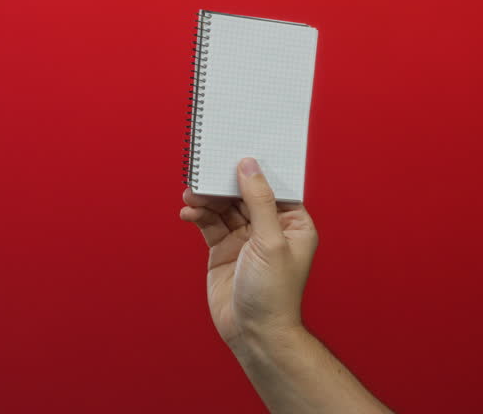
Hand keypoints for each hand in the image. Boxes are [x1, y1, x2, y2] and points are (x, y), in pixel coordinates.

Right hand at [180, 158, 317, 349]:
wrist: (252, 333)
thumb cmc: (274, 293)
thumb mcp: (270, 241)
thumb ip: (259, 201)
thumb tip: (249, 165)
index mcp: (293, 222)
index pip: (273, 186)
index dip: (255, 168)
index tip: (237, 148)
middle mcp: (269, 227)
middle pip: (244, 193)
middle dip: (224, 182)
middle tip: (204, 169)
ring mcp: (245, 238)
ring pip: (223, 206)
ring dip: (207, 198)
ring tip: (191, 194)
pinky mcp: (223, 249)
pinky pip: (209, 223)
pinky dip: (198, 215)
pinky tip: (189, 212)